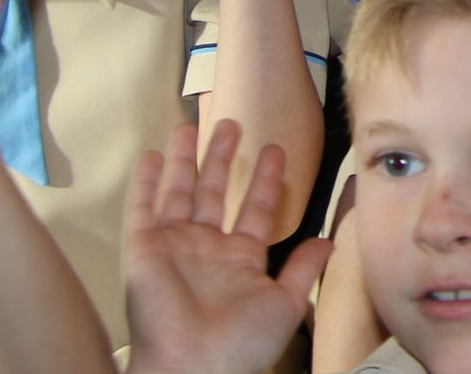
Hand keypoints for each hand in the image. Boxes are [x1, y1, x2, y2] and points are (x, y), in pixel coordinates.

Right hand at [124, 120, 328, 373]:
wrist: (195, 367)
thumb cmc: (240, 344)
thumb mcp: (284, 303)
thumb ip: (303, 268)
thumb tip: (328, 239)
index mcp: (239, 260)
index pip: (255, 208)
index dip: (266, 180)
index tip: (276, 150)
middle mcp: (205, 248)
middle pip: (214, 192)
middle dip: (223, 157)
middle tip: (233, 122)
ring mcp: (173, 246)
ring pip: (179, 191)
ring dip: (186, 159)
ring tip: (192, 124)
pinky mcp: (143, 250)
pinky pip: (142, 209)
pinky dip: (146, 182)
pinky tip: (153, 156)